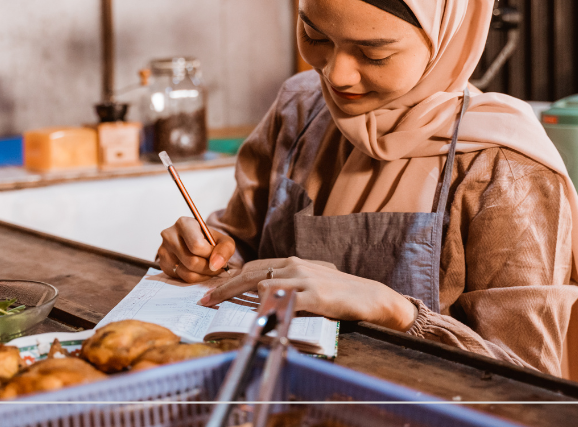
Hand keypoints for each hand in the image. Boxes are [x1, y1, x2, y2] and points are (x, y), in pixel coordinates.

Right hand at [156, 217, 238, 282]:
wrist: (196, 243)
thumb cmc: (209, 240)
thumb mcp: (223, 240)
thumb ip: (225, 249)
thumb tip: (215, 265)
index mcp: (184, 223)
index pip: (197, 246)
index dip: (210, 255)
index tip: (216, 255)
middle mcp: (169, 235)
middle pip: (192, 262)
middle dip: (208, 268)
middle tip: (215, 267)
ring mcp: (164, 250)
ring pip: (186, 273)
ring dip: (202, 275)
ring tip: (208, 269)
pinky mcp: (163, 263)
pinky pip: (181, 278)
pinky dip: (194, 278)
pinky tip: (198, 270)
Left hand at [198, 257, 417, 330]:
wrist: (372, 297)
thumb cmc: (341, 293)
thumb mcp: (311, 283)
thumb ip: (288, 284)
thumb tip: (261, 293)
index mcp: (293, 262)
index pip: (253, 267)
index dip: (230, 278)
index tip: (212, 289)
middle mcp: (295, 266)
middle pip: (250, 273)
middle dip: (224, 286)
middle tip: (205, 299)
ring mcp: (305, 279)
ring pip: (263, 283)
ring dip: (240, 297)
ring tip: (221, 308)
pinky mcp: (315, 296)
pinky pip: (284, 300)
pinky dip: (267, 307)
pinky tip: (256, 315)